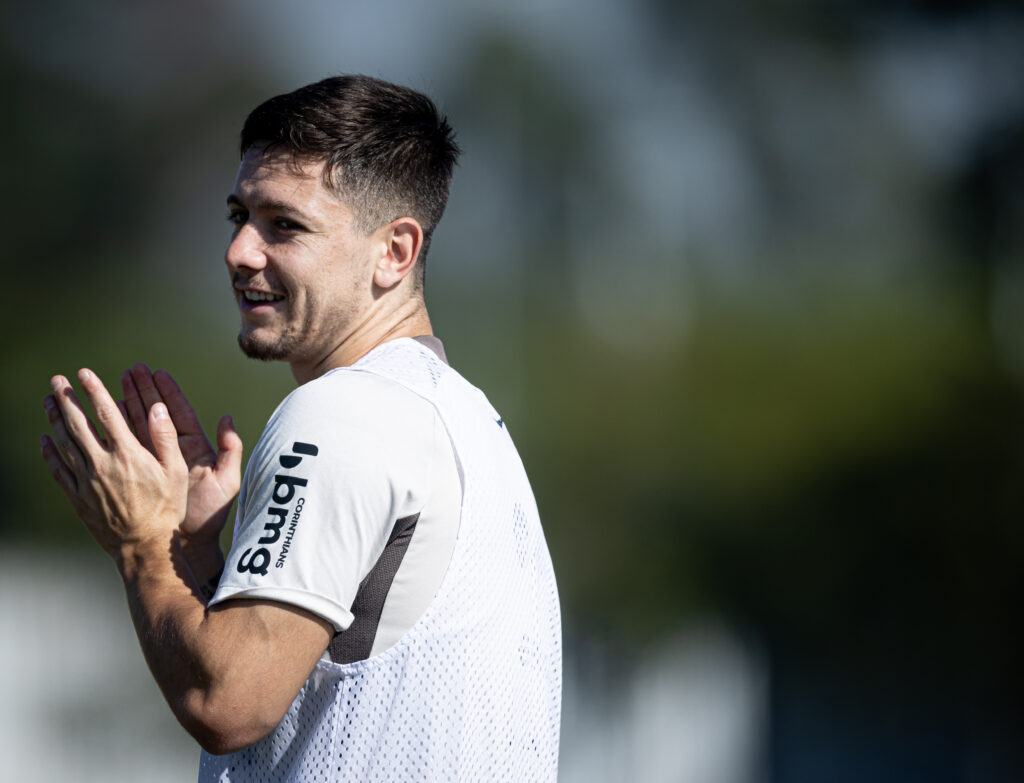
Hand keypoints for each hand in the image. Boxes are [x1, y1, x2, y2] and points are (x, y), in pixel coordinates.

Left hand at [41, 369, 187, 558]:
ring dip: (54, 419)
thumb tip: (157, 407)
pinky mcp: (78, 497)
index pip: (106, 413)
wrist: (144, 546)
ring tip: (48, 401)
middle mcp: (102, 463)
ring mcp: (87, 480)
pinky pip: (58, 469)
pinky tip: (44, 439)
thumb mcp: (176, 471)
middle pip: (78, 424)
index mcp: (128, 453)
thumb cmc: (167, 508)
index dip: (94, 390)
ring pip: (65, 443)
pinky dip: (49, 452)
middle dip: (66, 398)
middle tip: (57, 380)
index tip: (85, 373)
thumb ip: (165, 437)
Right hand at [121, 364, 242, 550]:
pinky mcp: (139, 474)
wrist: (188, 545)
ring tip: (113, 382)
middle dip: (143, 390)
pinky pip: (124, 448)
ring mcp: (154, 462)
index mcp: (194, 448)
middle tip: (130, 369)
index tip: (157, 372)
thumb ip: (230, 449)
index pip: (179, 413)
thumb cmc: (209, 516)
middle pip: (155, 414)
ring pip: (137, 427)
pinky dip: (114, 431)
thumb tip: (227, 417)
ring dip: (126, 404)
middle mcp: (172, 452)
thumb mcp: (227, 481)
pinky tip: (102, 415)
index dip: (167, 392)